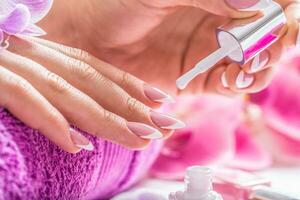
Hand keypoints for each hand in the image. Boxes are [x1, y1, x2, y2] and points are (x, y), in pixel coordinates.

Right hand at [0, 36, 184, 152]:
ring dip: (105, 118)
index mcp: (42, 50)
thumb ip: (50, 83)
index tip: (159, 100)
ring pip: (68, 91)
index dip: (130, 84)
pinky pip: (23, 99)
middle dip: (132, 105)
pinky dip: (52, 121)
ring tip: (139, 138)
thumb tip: (78, 112)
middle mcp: (32, 52)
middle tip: (166, 124)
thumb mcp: (23, 69)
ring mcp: (9, 62)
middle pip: (92, 81)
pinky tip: (79, 145)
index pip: (96, 68)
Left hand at [41, 0, 299, 95]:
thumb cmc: (116, 3)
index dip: (278, 9)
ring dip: (262, 64)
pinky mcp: (198, 77)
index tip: (273, 17)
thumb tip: (254, 5)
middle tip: (262, 45)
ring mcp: (210, 51)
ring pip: (257, 60)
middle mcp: (219, 20)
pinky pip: (231, 83)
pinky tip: (230, 78)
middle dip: (276, 39)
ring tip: (246, 65)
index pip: (267, 0)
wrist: (88, 38)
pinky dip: (239, 83)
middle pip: (269, 31)